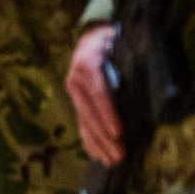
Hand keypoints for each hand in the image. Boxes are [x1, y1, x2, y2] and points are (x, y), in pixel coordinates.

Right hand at [67, 24, 122, 163]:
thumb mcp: (106, 32)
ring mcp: (75, 95)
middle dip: (103, 138)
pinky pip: (82, 123)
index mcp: (84, 69)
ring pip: (85, 123)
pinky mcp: (79, 102)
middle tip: (118, 156)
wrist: (88, 38)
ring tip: (110, 161)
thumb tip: (114, 32)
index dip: (108, 114)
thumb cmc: (102, 36)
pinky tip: (96, 155)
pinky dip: (89, 141)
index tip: (118, 132)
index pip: (98, 95)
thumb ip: (109, 34)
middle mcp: (75, 85)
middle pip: (90, 115)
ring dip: (97, 144)